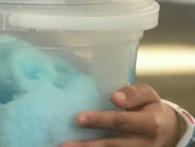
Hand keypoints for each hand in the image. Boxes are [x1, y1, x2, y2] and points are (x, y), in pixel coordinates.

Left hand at [62, 84, 183, 146]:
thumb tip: (115, 97)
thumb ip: (133, 93)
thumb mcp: (148, 95)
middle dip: (90, 145)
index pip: (122, 122)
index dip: (101, 120)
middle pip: (114, 145)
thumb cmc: (150, 108)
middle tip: (66, 143)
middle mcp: (144, 143)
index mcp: (149, 123)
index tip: (79, 118)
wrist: (170, 131)